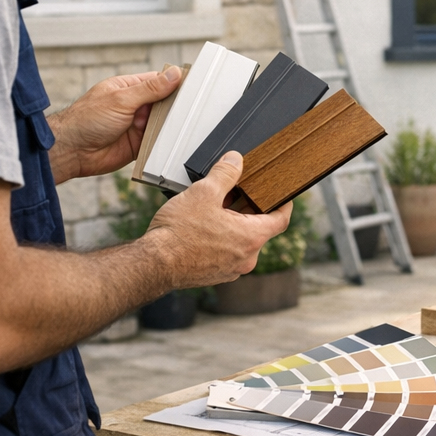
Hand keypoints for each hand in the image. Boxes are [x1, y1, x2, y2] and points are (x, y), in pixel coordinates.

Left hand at [47, 67, 183, 183]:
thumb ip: (150, 88)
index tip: (193, 84)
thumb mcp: (122, 99)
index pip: (158, 81)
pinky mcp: (138, 144)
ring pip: (163, 123)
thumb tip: (173, 74)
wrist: (71, 151)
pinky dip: (164, 142)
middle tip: (193, 107)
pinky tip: (173, 141)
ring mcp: (137, 125)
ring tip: (185, 124)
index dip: (175, 83)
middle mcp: (134, 106)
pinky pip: (157, 142)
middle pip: (164, 103)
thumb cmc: (86, 120)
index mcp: (128, 88)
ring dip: (170, 125)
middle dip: (175, 106)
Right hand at [145, 152, 293, 285]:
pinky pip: (226, 253)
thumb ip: (225, 173)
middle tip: (237, 194)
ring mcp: (231, 270)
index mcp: (252, 238)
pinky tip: (204, 227)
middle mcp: (246, 258)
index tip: (282, 196)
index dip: (284, 204)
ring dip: (233, 225)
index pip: (281, 220)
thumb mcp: (204, 192)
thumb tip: (236, 161)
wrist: (152, 265)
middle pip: (259, 229)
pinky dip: (221, 239)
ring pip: (241, 241)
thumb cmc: (177, 234)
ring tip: (216, 209)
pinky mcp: (215, 275)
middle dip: (249, 210)